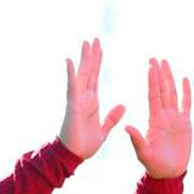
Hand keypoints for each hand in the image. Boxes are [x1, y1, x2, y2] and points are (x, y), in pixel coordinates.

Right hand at [59, 39, 124, 158]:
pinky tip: (69, 60)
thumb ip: (112, 117)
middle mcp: (83, 97)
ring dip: (83, 59)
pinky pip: (72, 87)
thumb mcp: (104, 129)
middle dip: (92, 55)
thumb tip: (123, 106)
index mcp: (91, 102)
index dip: (98, 63)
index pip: (95, 77)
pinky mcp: (73, 106)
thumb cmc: (85, 144)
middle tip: (94, 39)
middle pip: (89, 72)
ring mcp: (77, 100)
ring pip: (81, 75)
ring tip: (86, 42)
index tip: (100, 48)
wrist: (74, 155)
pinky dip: (71, 74)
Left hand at [125, 59, 190, 178]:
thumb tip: (126, 127)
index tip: (150, 67)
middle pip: (162, 90)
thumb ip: (137, 140)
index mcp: (154, 120)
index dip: (152, 81)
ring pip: (173, 93)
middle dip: (159, 74)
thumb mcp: (143, 153)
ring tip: (166, 63)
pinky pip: (187, 104)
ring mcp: (175, 118)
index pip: (153, 96)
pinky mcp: (186, 124)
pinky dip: (187, 92)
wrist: (169, 173)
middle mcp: (164, 115)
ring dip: (170, 78)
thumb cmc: (154, 165)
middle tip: (154, 58)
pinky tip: (185, 79)